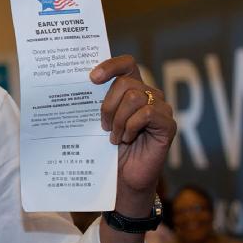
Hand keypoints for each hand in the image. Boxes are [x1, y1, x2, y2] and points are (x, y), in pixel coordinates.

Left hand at [91, 56, 175, 208]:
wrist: (123, 178)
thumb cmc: (108, 150)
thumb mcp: (97, 122)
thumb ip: (94, 103)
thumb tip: (74, 87)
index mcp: (131, 90)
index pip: (126, 65)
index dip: (110, 66)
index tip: (92, 78)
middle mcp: (148, 95)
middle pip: (125, 83)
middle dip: (108, 105)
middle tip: (103, 126)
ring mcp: (161, 109)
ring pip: (135, 97)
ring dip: (118, 119)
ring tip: (114, 137)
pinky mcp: (168, 125)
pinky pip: (147, 114)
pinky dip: (131, 126)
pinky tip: (127, 139)